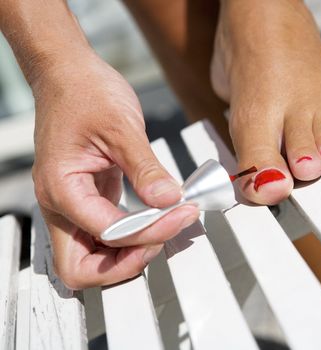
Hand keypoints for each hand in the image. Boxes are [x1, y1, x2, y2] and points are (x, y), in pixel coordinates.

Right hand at [31, 51, 199, 289]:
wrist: (69, 75)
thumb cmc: (85, 93)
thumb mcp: (121, 127)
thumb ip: (145, 168)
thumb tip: (168, 200)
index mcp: (61, 188)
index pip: (107, 232)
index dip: (149, 231)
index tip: (181, 215)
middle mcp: (61, 205)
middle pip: (81, 269)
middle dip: (125, 264)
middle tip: (163, 239)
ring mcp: (74, 205)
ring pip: (93, 257)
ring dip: (129, 253)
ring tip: (166, 230)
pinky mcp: (89, 199)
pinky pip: (107, 233)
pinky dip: (131, 235)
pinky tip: (157, 220)